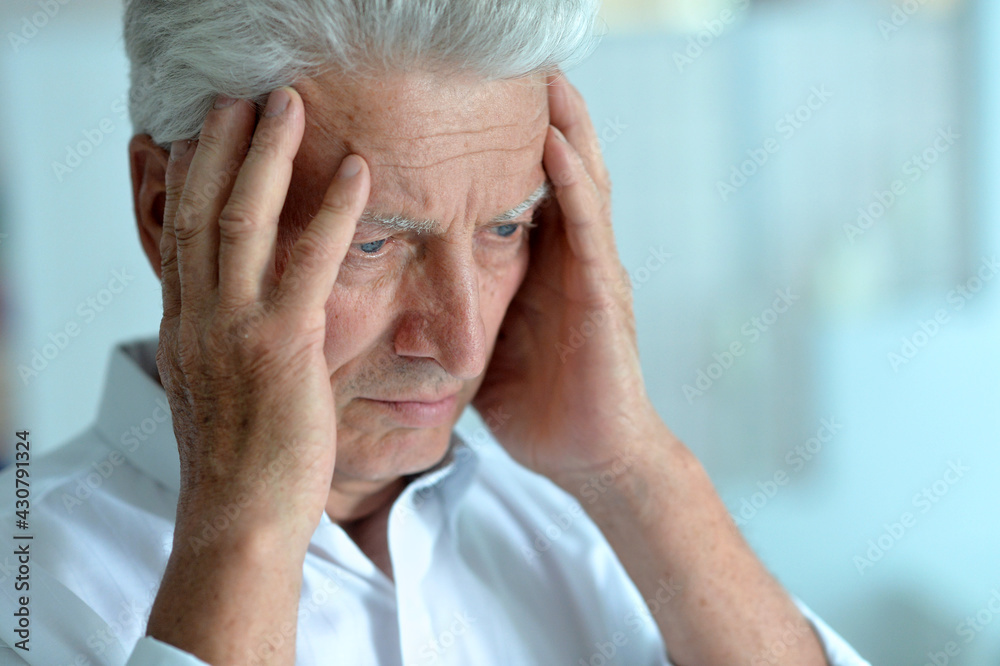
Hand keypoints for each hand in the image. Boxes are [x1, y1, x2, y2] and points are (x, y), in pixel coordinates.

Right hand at [157, 87, 369, 550]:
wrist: (240, 519)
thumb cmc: (240, 465)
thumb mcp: (214, 393)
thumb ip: (221, 346)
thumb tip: (237, 321)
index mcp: (183, 327)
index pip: (177, 233)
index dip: (187, 176)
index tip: (200, 134)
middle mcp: (197, 317)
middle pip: (199, 208)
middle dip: (218, 144)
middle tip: (241, 96)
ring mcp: (234, 328)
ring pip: (241, 218)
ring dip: (266, 154)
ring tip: (288, 105)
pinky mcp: (281, 346)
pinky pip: (309, 262)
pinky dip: (333, 210)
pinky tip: (355, 172)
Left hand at [472, 71, 665, 484]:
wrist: (590, 457)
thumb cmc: (539, 405)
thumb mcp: (488, 345)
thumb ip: (463, 309)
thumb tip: (405, 295)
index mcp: (544, 268)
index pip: (527, 188)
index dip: (508, 142)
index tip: (475, 97)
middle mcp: (572, 260)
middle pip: (561, 170)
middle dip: (545, 116)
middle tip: (519, 62)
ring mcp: (591, 274)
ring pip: (581, 184)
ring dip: (565, 128)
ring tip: (544, 77)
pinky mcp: (601, 299)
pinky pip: (587, 232)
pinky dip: (571, 186)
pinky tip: (553, 147)